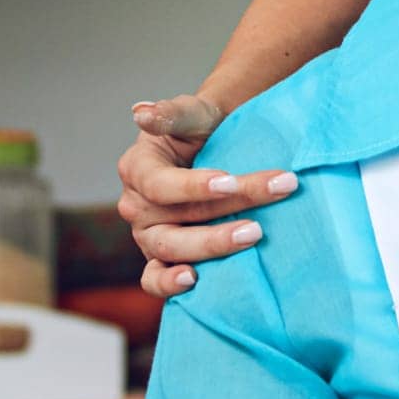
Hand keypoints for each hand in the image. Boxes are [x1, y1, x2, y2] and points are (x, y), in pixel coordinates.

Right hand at [116, 95, 296, 299]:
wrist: (220, 145)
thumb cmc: (205, 129)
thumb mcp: (193, 114)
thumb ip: (172, 113)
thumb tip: (141, 113)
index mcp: (138, 169)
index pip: (160, 183)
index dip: (194, 186)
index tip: (231, 181)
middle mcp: (137, 206)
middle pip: (175, 218)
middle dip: (223, 215)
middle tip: (261, 221)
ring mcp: (148, 235)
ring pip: (170, 250)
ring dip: (211, 247)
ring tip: (252, 236)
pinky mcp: (162, 258)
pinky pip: (154, 279)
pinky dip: (168, 285)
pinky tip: (195, 282)